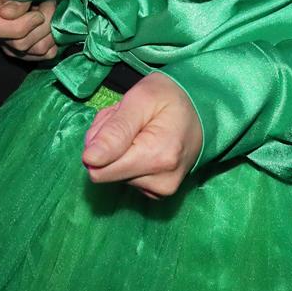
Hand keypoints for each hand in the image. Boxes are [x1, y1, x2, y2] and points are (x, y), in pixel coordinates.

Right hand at [0, 0, 56, 59]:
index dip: (17, 26)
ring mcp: (7, 40)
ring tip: (52, 8)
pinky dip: (54, 41)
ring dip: (51, 29)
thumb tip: (8, 14)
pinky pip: (42, 56)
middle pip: (16, 43)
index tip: (38, 13)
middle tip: (52, 2)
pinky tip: (54, 23)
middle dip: (43, 24)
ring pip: (31, 51)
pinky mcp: (24, 50)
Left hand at [82, 72, 202, 198]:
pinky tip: (143, 143)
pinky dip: (128, 160)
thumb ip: (114, 130)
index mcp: (157, 156)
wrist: (202, 108)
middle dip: (108, 145)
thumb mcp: (140, 98)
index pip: (100, 169)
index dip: (100, 142)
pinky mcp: (160, 193)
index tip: (117, 121)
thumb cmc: (170, 97)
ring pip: (114, 175)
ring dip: (118, 150)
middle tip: (128, 121)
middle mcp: (162, 181)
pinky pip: (127, 180)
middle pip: (105, 173)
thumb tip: (89, 160)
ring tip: (139, 129)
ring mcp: (163, 190)